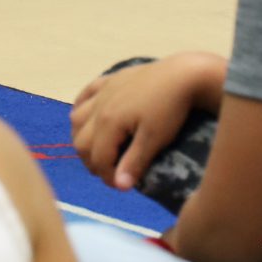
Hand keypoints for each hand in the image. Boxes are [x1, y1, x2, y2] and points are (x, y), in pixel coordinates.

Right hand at [71, 54, 219, 191]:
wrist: (184, 75)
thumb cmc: (170, 109)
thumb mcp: (154, 139)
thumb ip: (134, 163)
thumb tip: (119, 186)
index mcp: (109, 122)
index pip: (98, 159)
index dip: (108, 177)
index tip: (122, 185)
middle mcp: (99, 107)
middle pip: (81, 142)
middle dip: (93, 162)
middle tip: (112, 170)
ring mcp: (103, 91)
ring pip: (77, 119)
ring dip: (83, 138)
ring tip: (100, 148)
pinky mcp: (110, 79)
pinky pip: (85, 93)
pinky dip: (81, 108)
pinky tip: (88, 117)